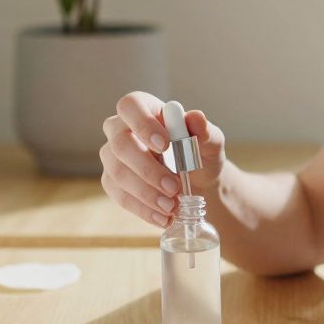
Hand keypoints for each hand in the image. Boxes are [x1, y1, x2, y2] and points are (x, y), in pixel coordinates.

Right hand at [100, 91, 227, 226]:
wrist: (197, 181)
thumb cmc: (200, 152)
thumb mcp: (210, 142)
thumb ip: (205, 131)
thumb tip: (196, 118)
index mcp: (145, 109)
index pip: (130, 105)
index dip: (143, 124)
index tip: (165, 145)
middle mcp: (121, 129)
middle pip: (120, 143)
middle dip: (147, 169)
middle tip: (174, 187)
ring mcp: (113, 156)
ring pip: (117, 173)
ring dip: (146, 193)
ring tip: (172, 207)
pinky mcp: (112, 182)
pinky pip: (120, 196)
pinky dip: (143, 210)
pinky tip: (162, 217)